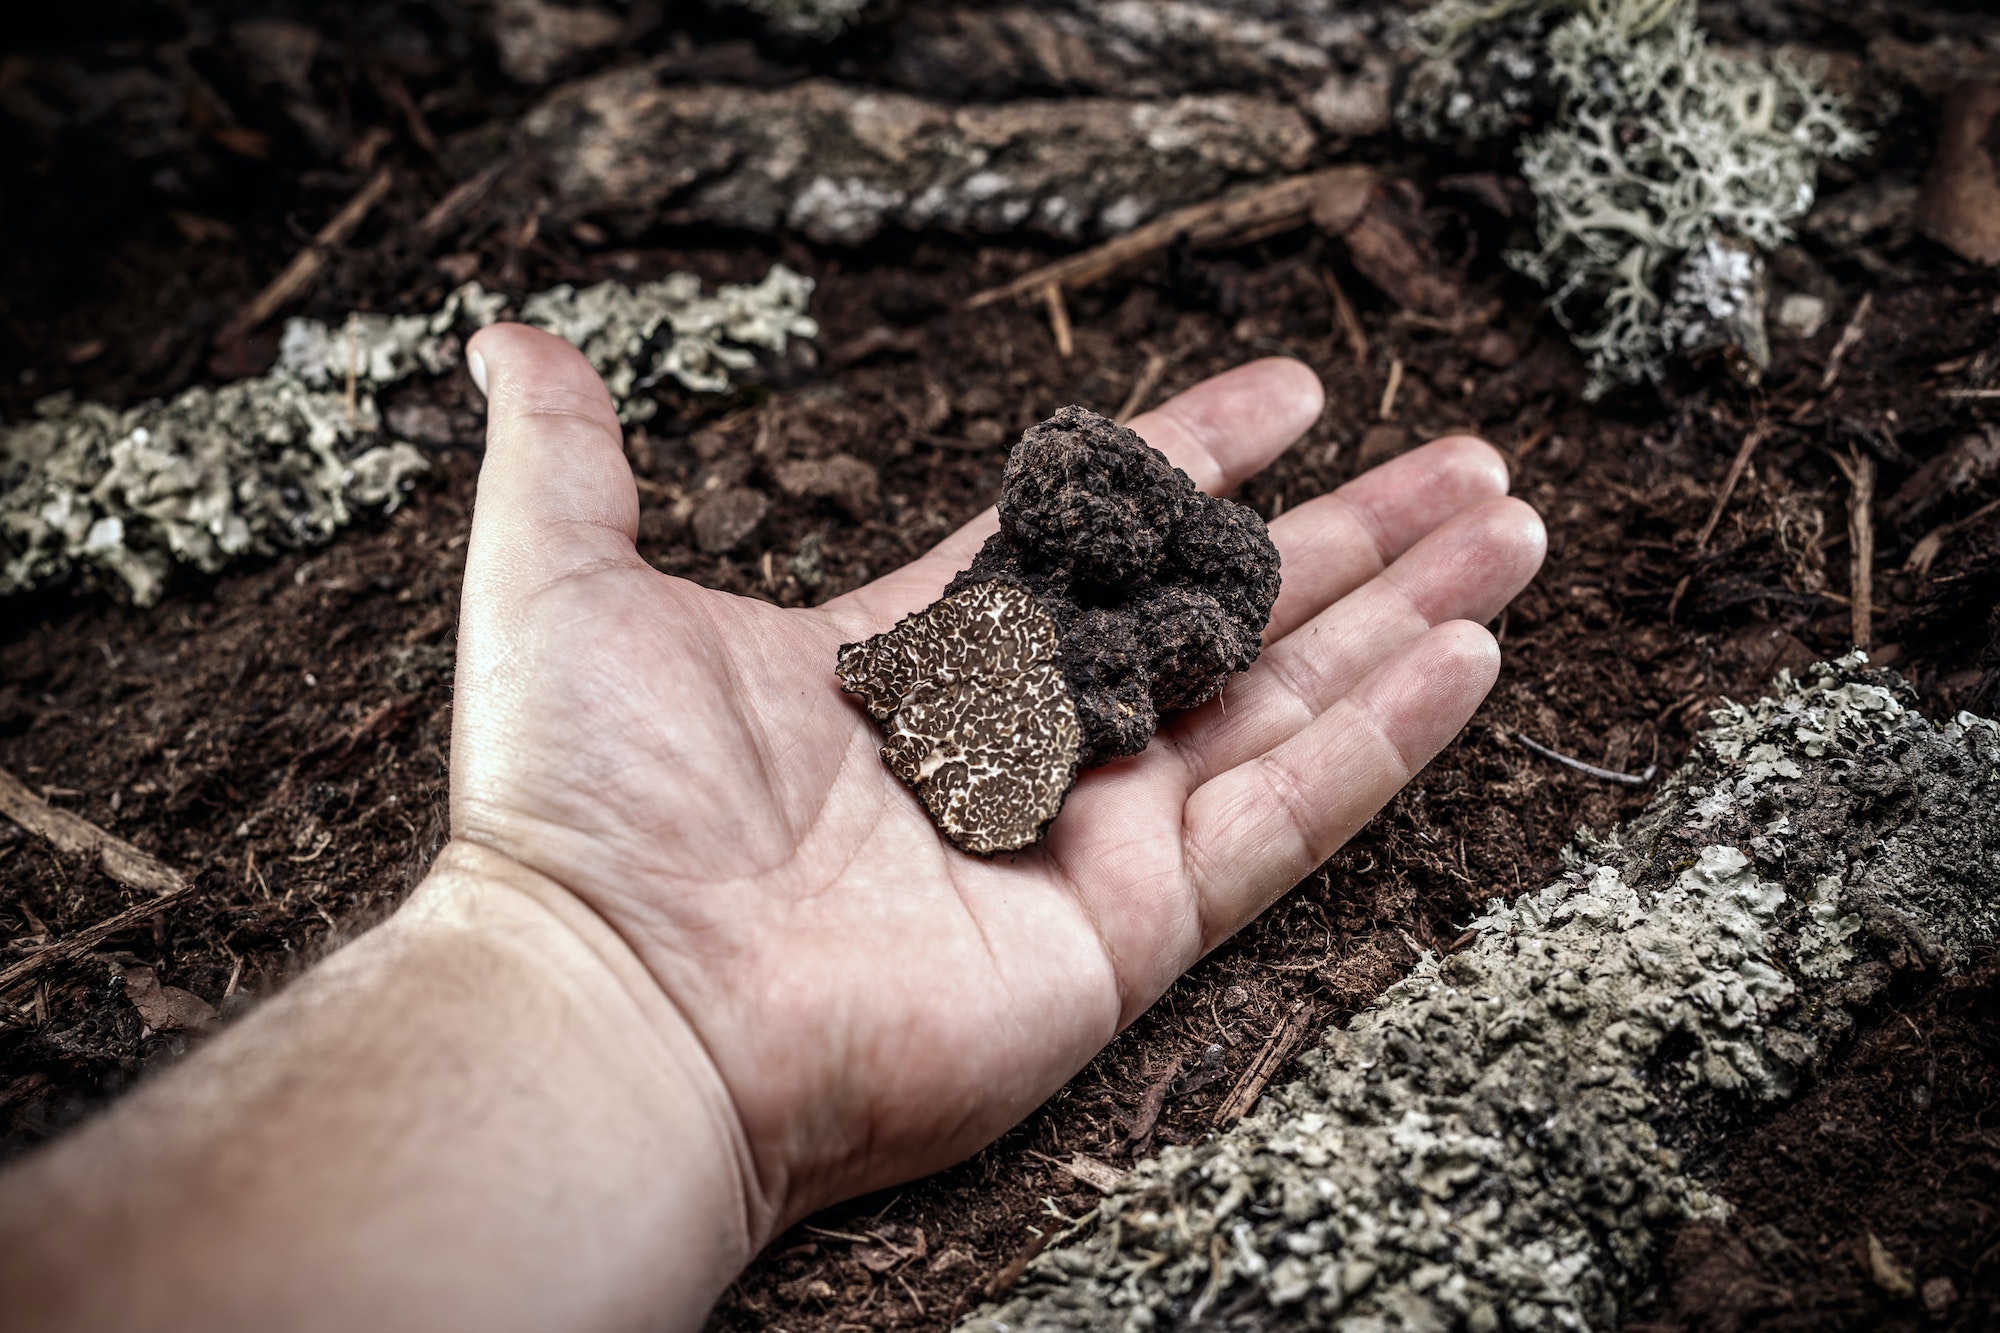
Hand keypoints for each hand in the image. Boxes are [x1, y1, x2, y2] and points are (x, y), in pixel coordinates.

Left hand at [449, 324, 1546, 1240]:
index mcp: (928, 654)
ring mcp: (1089, 835)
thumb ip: (571, 454)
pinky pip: (1286, 821)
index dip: (1196, 459)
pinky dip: (1385, 741)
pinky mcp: (1131, 928)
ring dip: (1404, 617)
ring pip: (1285, 705)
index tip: (1292, 395)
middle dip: (1350, 538)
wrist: (618, 997)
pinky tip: (1470, 657)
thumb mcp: (564, 582)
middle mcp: (1027, 741)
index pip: (1096, 535)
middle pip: (1224, 616)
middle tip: (1464, 466)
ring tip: (1510, 533)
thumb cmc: (584, 807)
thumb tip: (512, 338)